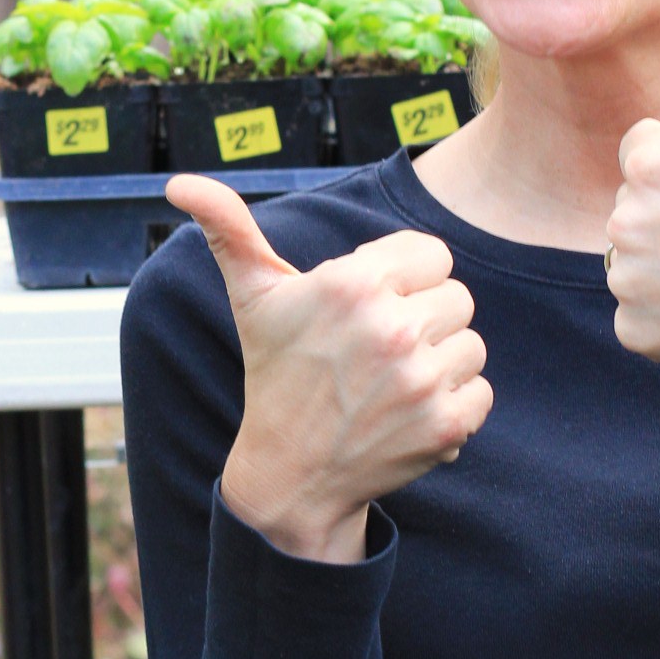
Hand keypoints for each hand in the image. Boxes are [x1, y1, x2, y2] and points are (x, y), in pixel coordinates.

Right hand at [168, 175, 492, 563]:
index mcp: (353, 282)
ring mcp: (421, 379)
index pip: (433, 255)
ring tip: (393, 383)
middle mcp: (391, 327)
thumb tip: (179, 183)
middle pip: (457, 297)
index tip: (371, 310)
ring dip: (441, 363)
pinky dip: (454, 406)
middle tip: (378, 354)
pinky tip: (409, 414)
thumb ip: (229, 228)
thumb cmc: (275, 375)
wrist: (289, 475)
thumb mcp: (253, 298)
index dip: (405, 280)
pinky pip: (481, 392)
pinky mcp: (445, 424)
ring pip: (472, 344)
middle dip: (424, 320)